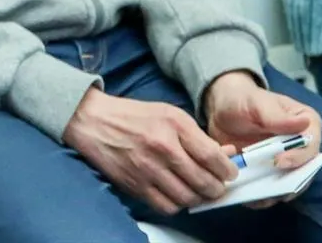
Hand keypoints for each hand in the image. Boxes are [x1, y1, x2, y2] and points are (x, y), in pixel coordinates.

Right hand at [63, 87, 234, 215]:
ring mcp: (148, 169)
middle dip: (216, 188)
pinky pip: (166, 207)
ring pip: (188, 198)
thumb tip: (226, 154)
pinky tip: (176, 194)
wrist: (92, 120)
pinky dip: (177, 204)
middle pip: (204, 182)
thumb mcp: (169, 114)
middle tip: (216, 186)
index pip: (212, 158)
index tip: (229, 173)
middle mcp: (162, 148)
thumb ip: (198, 136)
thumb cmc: (132, 116)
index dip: (227, 171)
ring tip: (197, 190)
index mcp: (174, 125)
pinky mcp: (135, 185)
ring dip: (198, 198)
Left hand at [203, 71, 321, 207]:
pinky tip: (248, 197)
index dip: (298, 157)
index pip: (311, 145)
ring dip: (274, 192)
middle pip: (304, 171)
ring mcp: (289, 163)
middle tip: (267, 188)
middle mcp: (303, 147)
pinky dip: (262, 196)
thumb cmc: (243, 100)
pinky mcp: (274, 174)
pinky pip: (273, 190)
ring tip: (255, 195)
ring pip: (290, 185)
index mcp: (307, 125)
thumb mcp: (256, 103)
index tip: (279, 162)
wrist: (223, 110)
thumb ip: (277, 116)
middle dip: (288, 182)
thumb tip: (304, 123)